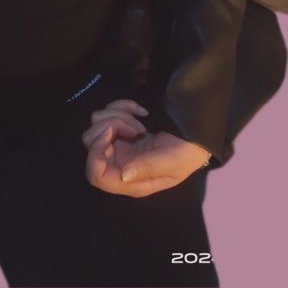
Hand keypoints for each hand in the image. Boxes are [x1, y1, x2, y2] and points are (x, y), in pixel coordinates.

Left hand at [81, 98, 211, 197]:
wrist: (197, 134)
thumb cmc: (187, 153)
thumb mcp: (173, 163)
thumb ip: (148, 167)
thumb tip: (123, 175)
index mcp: (130, 180)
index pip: (95, 175)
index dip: (95, 153)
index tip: (110, 133)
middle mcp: (119, 163)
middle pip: (90, 144)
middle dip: (109, 127)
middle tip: (136, 127)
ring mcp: (119, 144)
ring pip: (97, 123)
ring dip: (119, 116)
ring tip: (141, 122)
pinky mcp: (122, 127)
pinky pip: (109, 110)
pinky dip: (123, 106)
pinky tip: (141, 111)